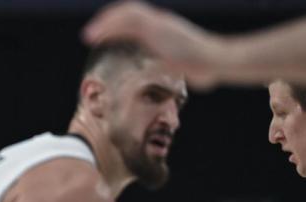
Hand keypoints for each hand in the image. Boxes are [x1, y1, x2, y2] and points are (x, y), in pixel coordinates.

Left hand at [82, 1, 223, 88]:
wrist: (217, 59)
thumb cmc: (207, 67)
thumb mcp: (182, 67)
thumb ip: (168, 70)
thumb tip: (164, 84)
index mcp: (166, 28)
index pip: (138, 18)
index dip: (120, 23)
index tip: (106, 32)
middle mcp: (161, 22)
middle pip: (130, 12)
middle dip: (109, 20)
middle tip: (91, 33)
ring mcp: (159, 24)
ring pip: (126, 14)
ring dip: (104, 23)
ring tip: (88, 35)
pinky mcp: (156, 30)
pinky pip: (127, 23)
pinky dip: (109, 28)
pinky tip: (95, 37)